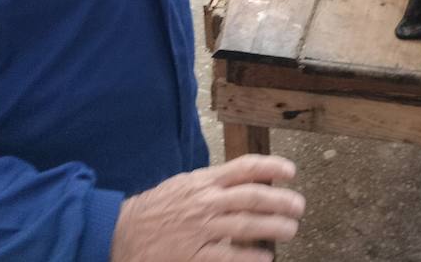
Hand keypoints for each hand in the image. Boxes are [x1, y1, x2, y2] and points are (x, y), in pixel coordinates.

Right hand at [109, 154, 304, 261]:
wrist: (121, 232)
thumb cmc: (156, 208)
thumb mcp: (185, 185)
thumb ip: (214, 184)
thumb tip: (247, 182)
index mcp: (204, 181)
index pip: (244, 168)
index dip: (271, 167)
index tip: (291, 171)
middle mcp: (205, 202)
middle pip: (252, 197)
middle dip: (281, 201)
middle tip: (299, 206)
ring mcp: (200, 229)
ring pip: (246, 226)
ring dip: (273, 227)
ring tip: (291, 229)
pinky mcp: (193, 254)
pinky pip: (227, 256)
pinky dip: (249, 257)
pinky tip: (264, 258)